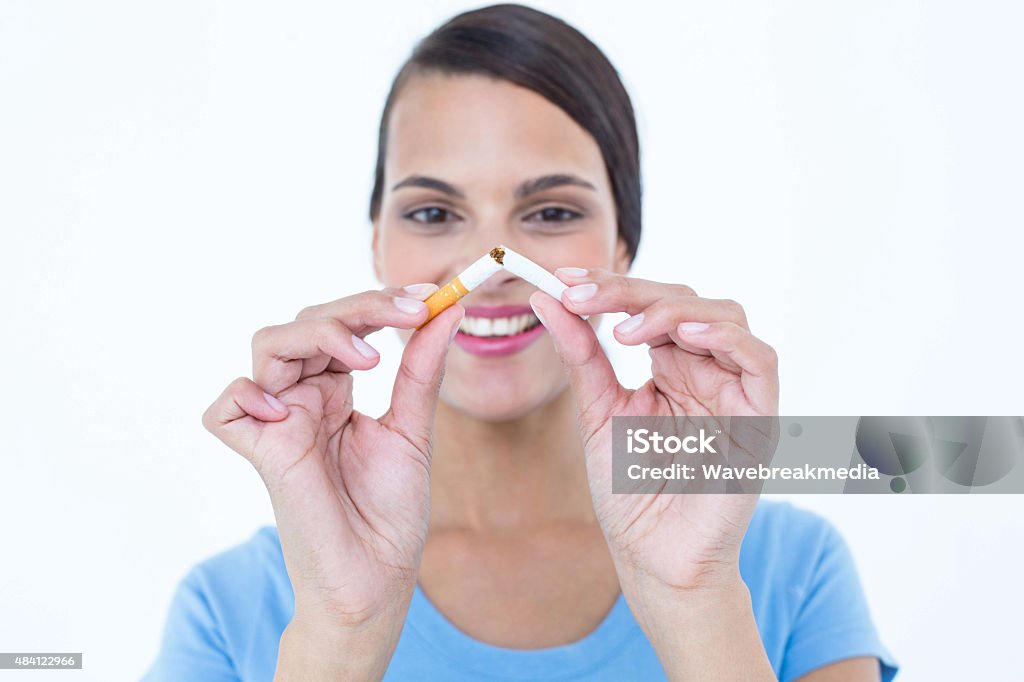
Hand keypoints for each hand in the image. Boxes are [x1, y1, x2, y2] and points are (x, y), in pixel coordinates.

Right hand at [202, 285, 463, 632]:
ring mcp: (280, 423)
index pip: (344, 324)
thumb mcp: (412, 429)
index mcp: (337, 390)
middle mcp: (304, 399)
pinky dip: (247, 395)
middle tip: (409, 311)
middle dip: (358, 307)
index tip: (429, 295)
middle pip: (307, 322)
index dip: (379, 303)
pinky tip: (291, 406)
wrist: (379, 577)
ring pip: (269, 345)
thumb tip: (447, 310)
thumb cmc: (392, 512)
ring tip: (367, 357)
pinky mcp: (261, 454)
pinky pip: (225, 409)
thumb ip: (421, 369)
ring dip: (319, 334)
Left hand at [529, 268, 778, 591]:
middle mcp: (705, 370)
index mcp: (670, 366)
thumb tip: (546, 299)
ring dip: (673, 310)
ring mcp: (733, 391)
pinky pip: (760, 362)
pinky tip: (685, 337)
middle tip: (581, 295)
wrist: (654, 556)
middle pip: (684, 300)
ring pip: (725, 317)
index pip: (649, 305)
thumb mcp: (597, 411)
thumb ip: (582, 355)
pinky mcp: (759, 418)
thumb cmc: (630, 491)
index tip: (563, 280)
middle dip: (630, 292)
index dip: (610, 286)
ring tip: (625, 327)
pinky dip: (727, 340)